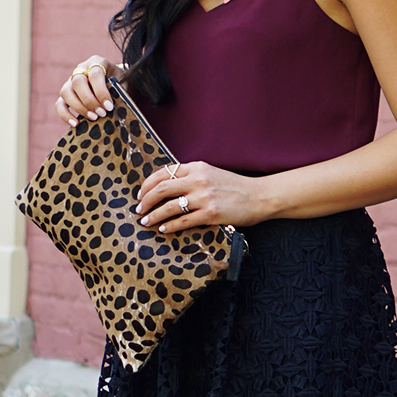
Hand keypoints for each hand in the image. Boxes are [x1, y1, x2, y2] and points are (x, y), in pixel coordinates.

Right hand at [56, 56, 116, 128]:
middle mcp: (81, 69)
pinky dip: (65, 115)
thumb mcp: (123, 83)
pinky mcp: (66, 94)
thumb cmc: (120, 82)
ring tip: (94, 118)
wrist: (117, 82)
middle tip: (102, 113)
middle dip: (90, 100)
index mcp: (97, 62)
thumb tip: (111, 107)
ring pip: (66, 92)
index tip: (109, 106)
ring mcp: (71, 81)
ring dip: (79, 107)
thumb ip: (118, 91)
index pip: (95, 74)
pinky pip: (59, 104)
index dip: (101, 92)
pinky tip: (76, 124)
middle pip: (78, 82)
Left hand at [136, 160, 268, 234]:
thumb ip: (191, 176)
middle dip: (145, 201)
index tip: (140, 194)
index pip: (163, 173)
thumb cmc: (234, 186)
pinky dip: (170, 226)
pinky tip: (163, 229)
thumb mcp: (211, 173)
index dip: (147, 185)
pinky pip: (183, 221)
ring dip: (154, 216)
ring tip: (145, 222)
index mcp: (197, 167)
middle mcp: (198, 180)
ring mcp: (204, 197)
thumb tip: (166, 186)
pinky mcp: (211, 214)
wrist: (258, 196)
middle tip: (138, 210)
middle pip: (161, 189)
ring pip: (169, 207)